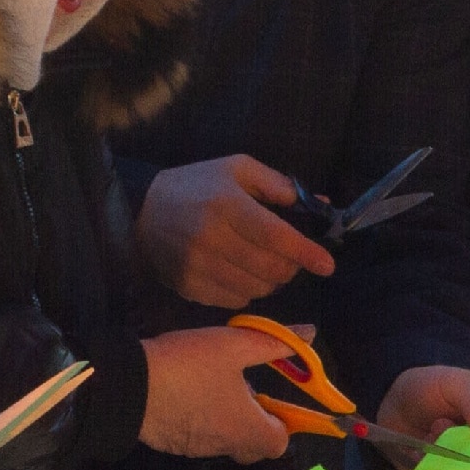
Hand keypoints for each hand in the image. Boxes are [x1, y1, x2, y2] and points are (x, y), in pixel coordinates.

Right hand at [136, 156, 336, 308]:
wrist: (141, 211)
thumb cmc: (196, 185)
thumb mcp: (236, 169)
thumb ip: (278, 185)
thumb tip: (319, 205)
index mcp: (226, 204)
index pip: (275, 236)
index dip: (305, 252)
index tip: (328, 265)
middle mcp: (211, 238)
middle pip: (269, 267)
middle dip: (291, 267)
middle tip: (292, 259)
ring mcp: (198, 266)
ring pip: (256, 288)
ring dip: (272, 281)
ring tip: (266, 265)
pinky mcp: (190, 287)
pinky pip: (236, 300)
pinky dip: (249, 291)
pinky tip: (241, 273)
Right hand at [139, 325, 300, 461]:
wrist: (127, 386)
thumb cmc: (189, 365)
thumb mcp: (234, 344)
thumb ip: (275, 343)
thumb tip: (310, 334)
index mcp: (247, 428)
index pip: (280, 443)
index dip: (283, 422)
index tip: (272, 398)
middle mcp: (225, 446)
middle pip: (254, 447)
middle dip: (256, 423)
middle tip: (245, 392)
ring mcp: (197, 449)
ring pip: (226, 442)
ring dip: (229, 421)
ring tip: (214, 386)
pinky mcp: (174, 445)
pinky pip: (200, 438)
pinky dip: (203, 421)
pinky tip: (188, 394)